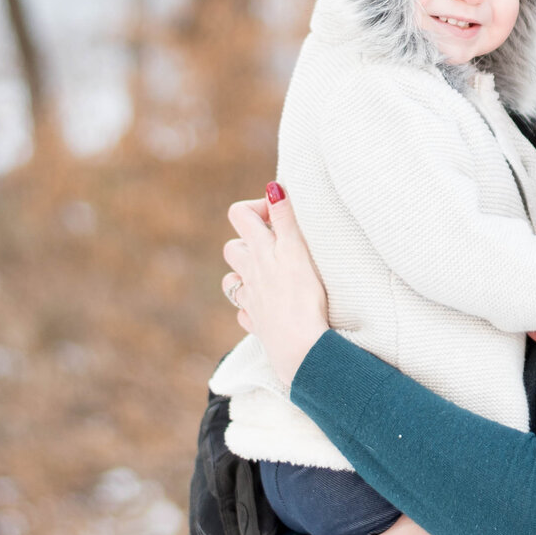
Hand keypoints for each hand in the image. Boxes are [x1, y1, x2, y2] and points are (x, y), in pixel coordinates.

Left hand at [221, 189, 329, 386]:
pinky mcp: (257, 324)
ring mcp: (250, 300)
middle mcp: (248, 273)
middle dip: (250, 241)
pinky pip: (245, 312)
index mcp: (259, 251)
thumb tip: (273, 188)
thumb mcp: (298, 250)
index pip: (239, 214)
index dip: (256, 208)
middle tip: (278, 246)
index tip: (279, 215)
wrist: (300, 346)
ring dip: (246, 274)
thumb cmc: (303, 296)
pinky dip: (252, 307)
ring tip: (271, 275)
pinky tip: (270, 308)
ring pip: (232, 281)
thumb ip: (285, 218)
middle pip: (232, 248)